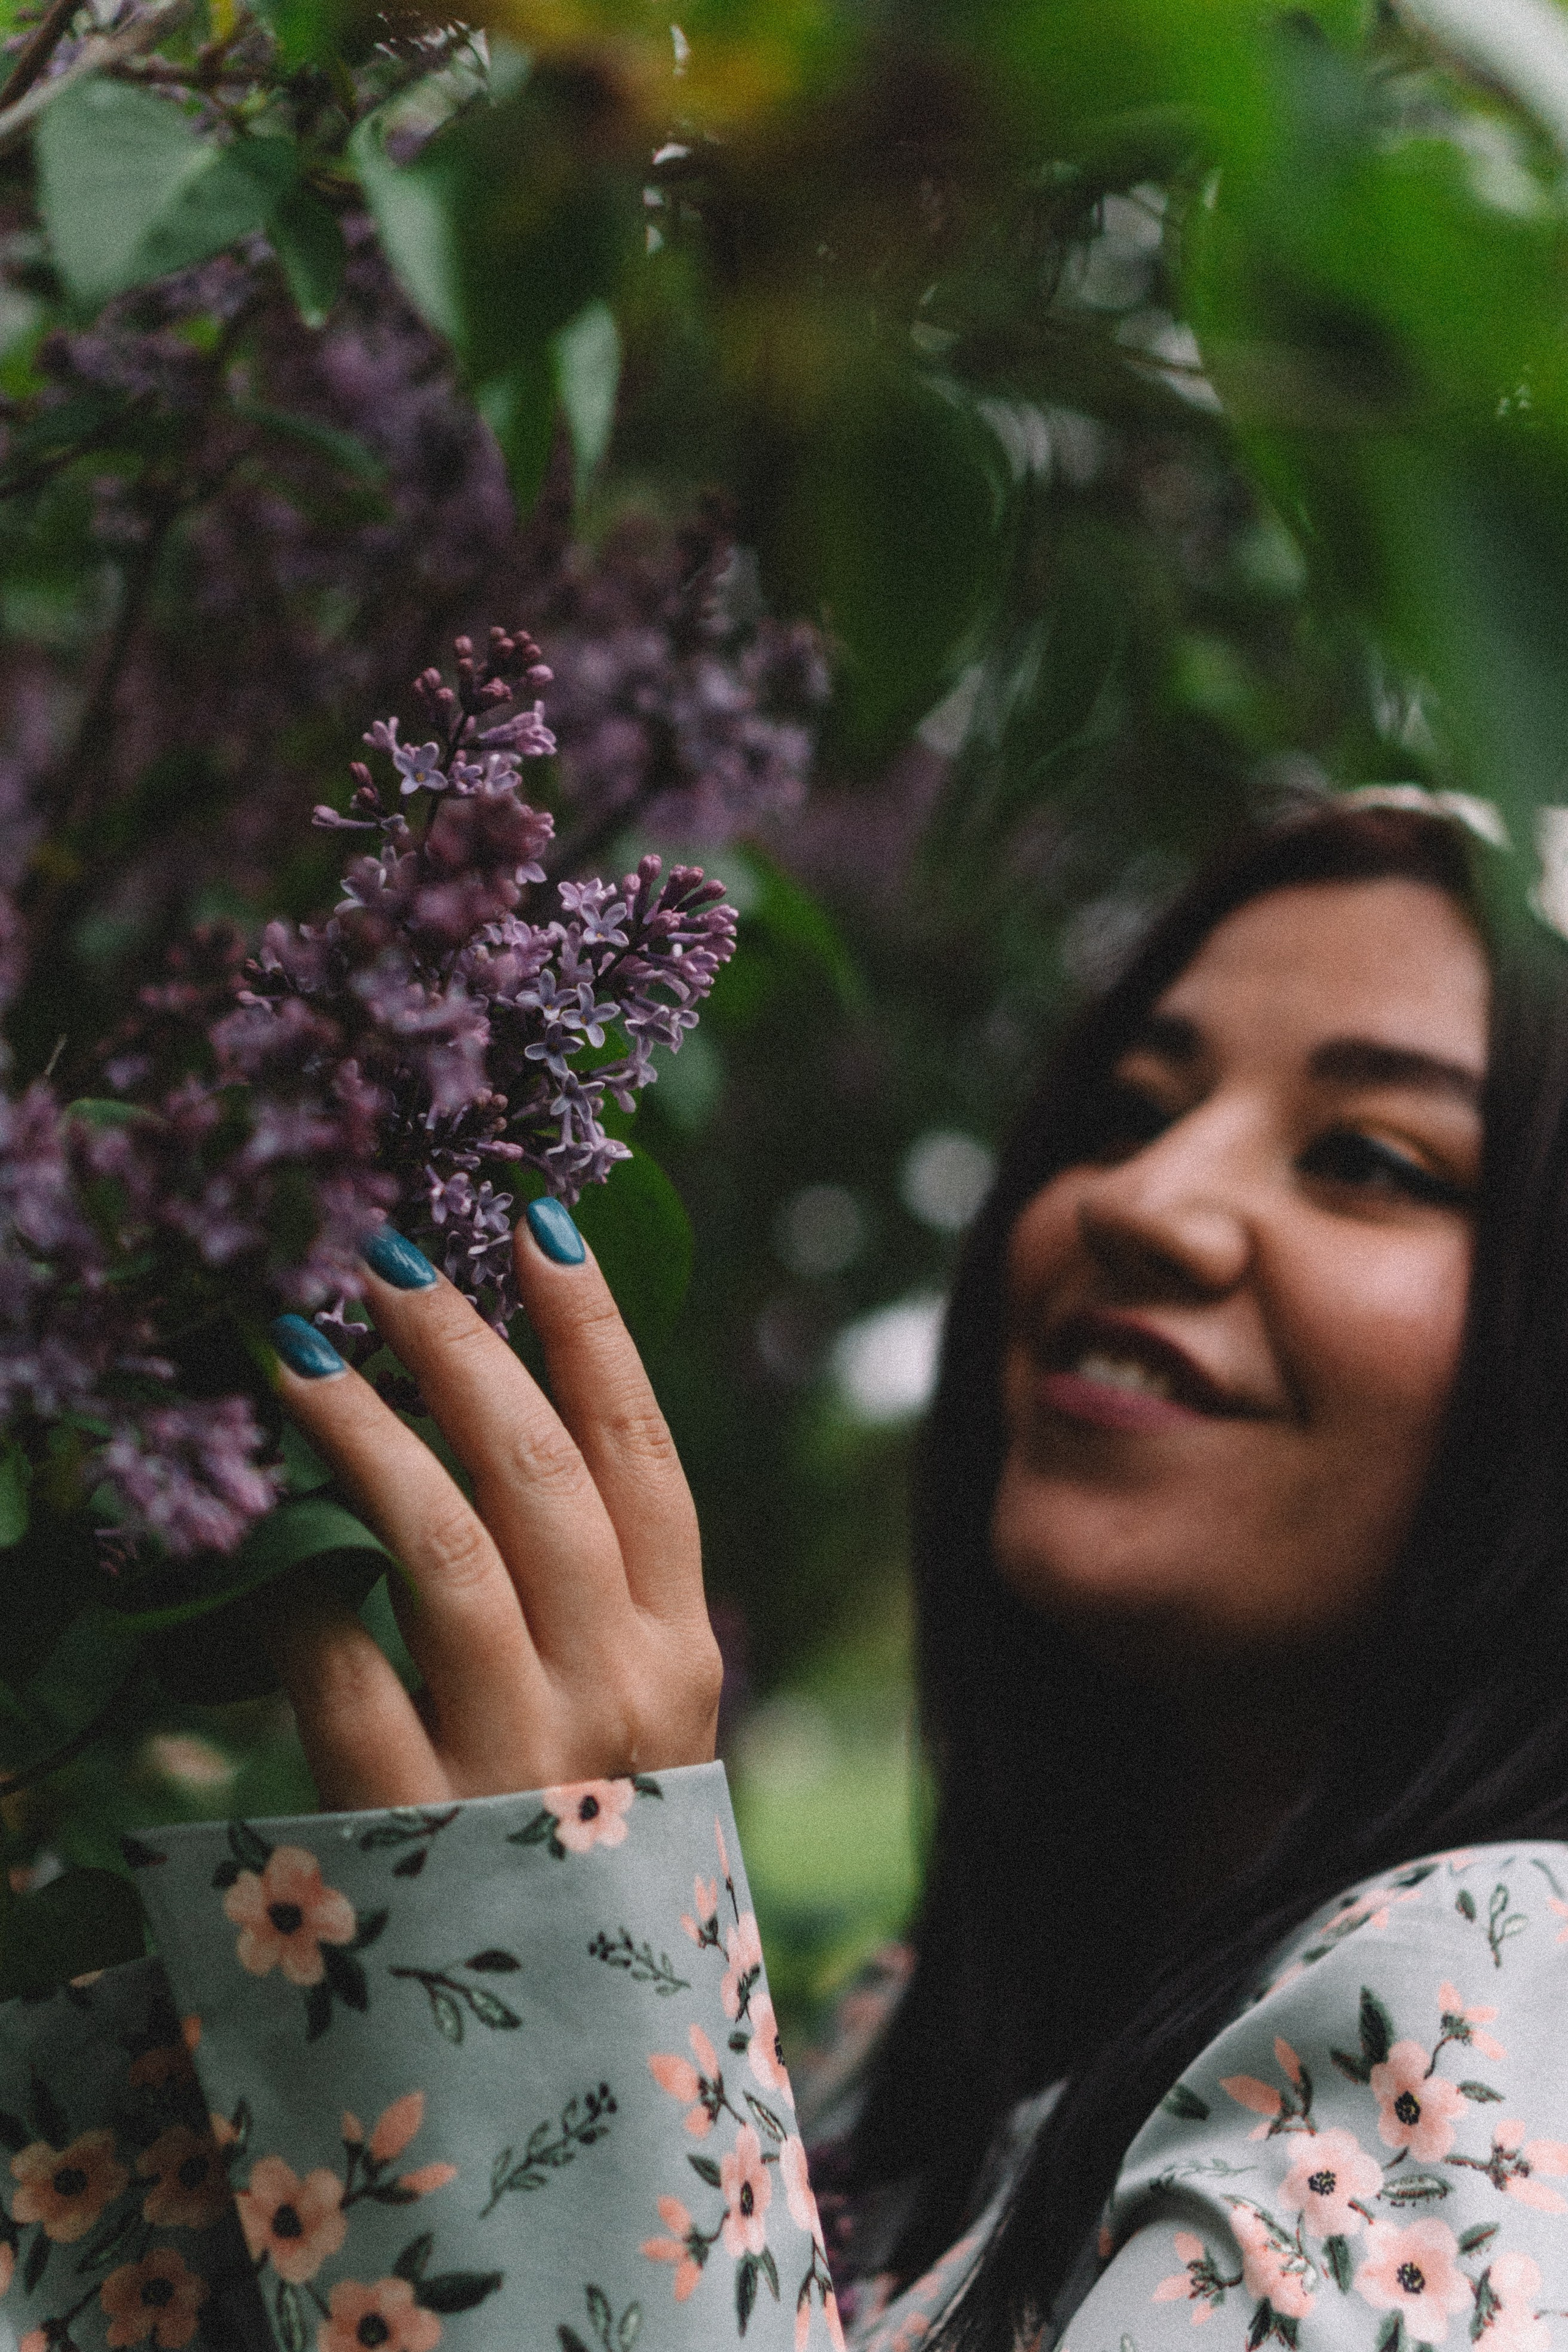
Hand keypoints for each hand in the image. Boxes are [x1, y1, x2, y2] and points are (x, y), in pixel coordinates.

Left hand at [261, 1209, 721, 1811]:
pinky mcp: (416, 1828)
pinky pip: (340, 1671)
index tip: (539, 1225)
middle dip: (460, 1347)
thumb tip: (489, 1422)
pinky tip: (256, 1540)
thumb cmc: (584, 1857)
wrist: (574, 2077)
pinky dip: (295, 1592)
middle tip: (382, 1257)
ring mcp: (522, 1765)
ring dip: (360, 1428)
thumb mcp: (627, 1726)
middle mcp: (621, 1699)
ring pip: (440, 1546)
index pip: (645, 1457)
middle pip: (542, 1476)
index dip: (593, 1332)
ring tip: (291, 1345)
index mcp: (682, 1658)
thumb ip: (590, 1598)